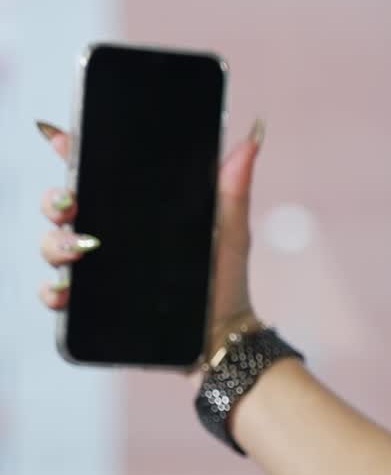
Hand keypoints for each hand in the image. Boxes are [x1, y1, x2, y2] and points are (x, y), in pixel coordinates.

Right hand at [36, 118, 265, 359]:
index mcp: (138, 212)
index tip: (65, 139)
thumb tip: (251, 142)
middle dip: (57, 200)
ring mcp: (101, 271)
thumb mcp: (228, 232)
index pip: (97, 174)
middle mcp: (113, 237)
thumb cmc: (225, 281)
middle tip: (70, 203)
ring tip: (79, 248)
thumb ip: (232, 189)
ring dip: (56, 243)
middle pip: (65, 206)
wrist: (224, 335)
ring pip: (56, 246)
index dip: (73, 152)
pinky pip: (60, 296)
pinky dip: (55, 292)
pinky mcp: (96, 307)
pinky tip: (65, 291)